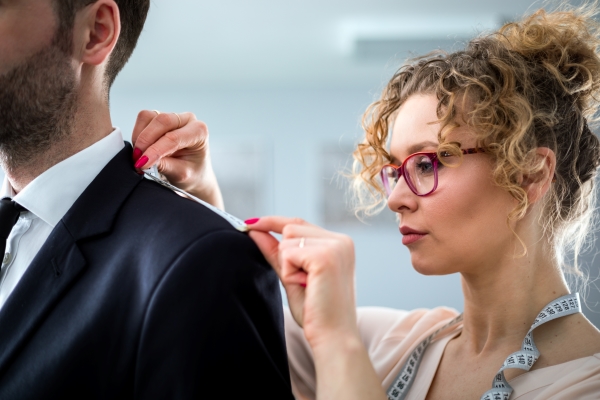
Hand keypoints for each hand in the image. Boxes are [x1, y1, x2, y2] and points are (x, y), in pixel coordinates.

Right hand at [131, 110, 223, 209]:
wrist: (194, 172)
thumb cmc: (193, 172)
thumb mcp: (181, 174)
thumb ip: (164, 166)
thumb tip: (144, 161)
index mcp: (199, 132)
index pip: (174, 137)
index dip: (155, 150)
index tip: (142, 163)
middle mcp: (188, 120)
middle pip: (161, 120)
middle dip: (145, 141)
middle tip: (137, 160)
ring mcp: (173, 117)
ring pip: (149, 117)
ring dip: (140, 137)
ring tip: (140, 156)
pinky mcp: (160, 117)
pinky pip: (143, 119)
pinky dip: (138, 134)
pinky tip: (141, 149)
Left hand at [248, 217, 385, 399]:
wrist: (333, 337)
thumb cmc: (316, 312)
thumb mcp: (292, 276)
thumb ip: (276, 252)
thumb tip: (255, 230)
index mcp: (339, 243)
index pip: (299, 223)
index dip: (272, 222)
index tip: (249, 224)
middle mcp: (341, 240)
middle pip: (291, 228)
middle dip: (285, 255)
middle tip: (303, 281)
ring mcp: (335, 246)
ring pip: (287, 240)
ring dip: (288, 265)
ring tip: (307, 285)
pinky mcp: (325, 256)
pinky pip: (288, 253)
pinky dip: (289, 272)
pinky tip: (307, 286)